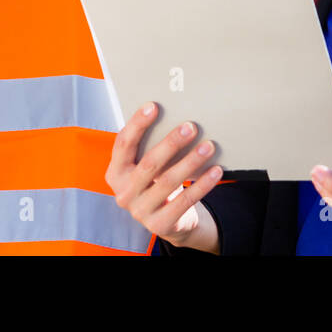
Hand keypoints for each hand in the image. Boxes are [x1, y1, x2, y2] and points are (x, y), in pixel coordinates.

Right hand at [105, 103, 222, 249]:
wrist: (168, 221)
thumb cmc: (157, 182)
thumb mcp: (148, 167)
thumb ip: (150, 147)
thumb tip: (175, 117)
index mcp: (115, 173)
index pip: (123, 144)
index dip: (137, 124)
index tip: (153, 106)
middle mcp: (123, 193)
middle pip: (148, 163)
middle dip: (171, 143)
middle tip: (190, 126)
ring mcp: (140, 211)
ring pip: (168, 181)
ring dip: (191, 161)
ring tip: (209, 146)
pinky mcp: (159, 225)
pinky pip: (185, 201)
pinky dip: (202, 184)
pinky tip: (216, 170)